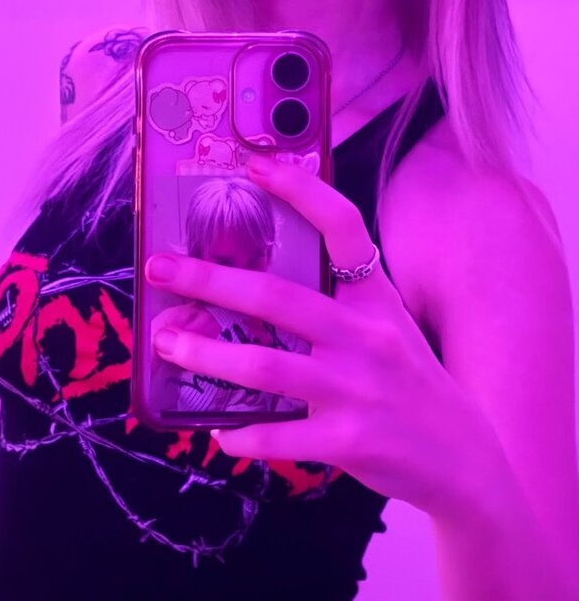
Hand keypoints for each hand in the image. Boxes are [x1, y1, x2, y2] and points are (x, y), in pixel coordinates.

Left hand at [145, 153, 499, 517]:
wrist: (464, 459)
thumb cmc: (411, 384)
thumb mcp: (388, 326)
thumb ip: (340, 300)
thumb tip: (259, 280)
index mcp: (377, 298)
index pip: (342, 226)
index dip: (300, 190)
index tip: (254, 166)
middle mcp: (368, 335)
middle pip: (278, 296)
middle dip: (210, 279)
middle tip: (160, 267)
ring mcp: (358, 389)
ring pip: (267, 364)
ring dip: (207, 353)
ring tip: (167, 342)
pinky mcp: (349, 441)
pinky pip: (280, 434)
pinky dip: (241, 433)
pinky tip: (217, 432)